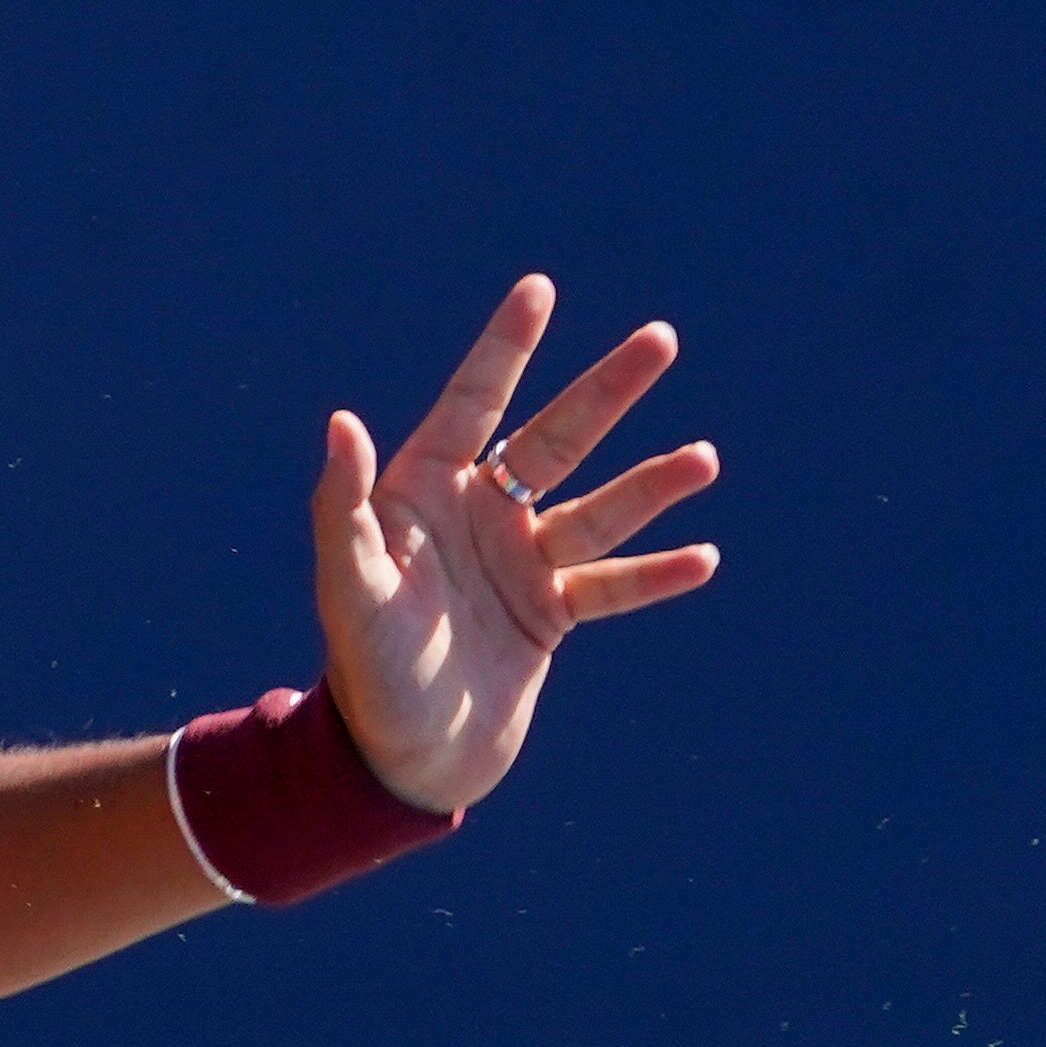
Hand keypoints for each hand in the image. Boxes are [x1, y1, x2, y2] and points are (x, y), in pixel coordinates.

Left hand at [312, 275, 719, 813]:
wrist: (399, 758)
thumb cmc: (363, 668)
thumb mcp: (347, 583)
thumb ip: (343, 504)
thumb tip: (342, 421)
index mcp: (423, 494)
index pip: (472, 403)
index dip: (505, 348)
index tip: (540, 288)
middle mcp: (476, 518)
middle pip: (554, 439)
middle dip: (607, 391)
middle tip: (661, 339)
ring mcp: (518, 565)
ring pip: (597, 510)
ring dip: (650, 484)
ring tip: (704, 459)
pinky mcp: (549, 618)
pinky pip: (613, 586)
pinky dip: (656, 573)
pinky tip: (703, 554)